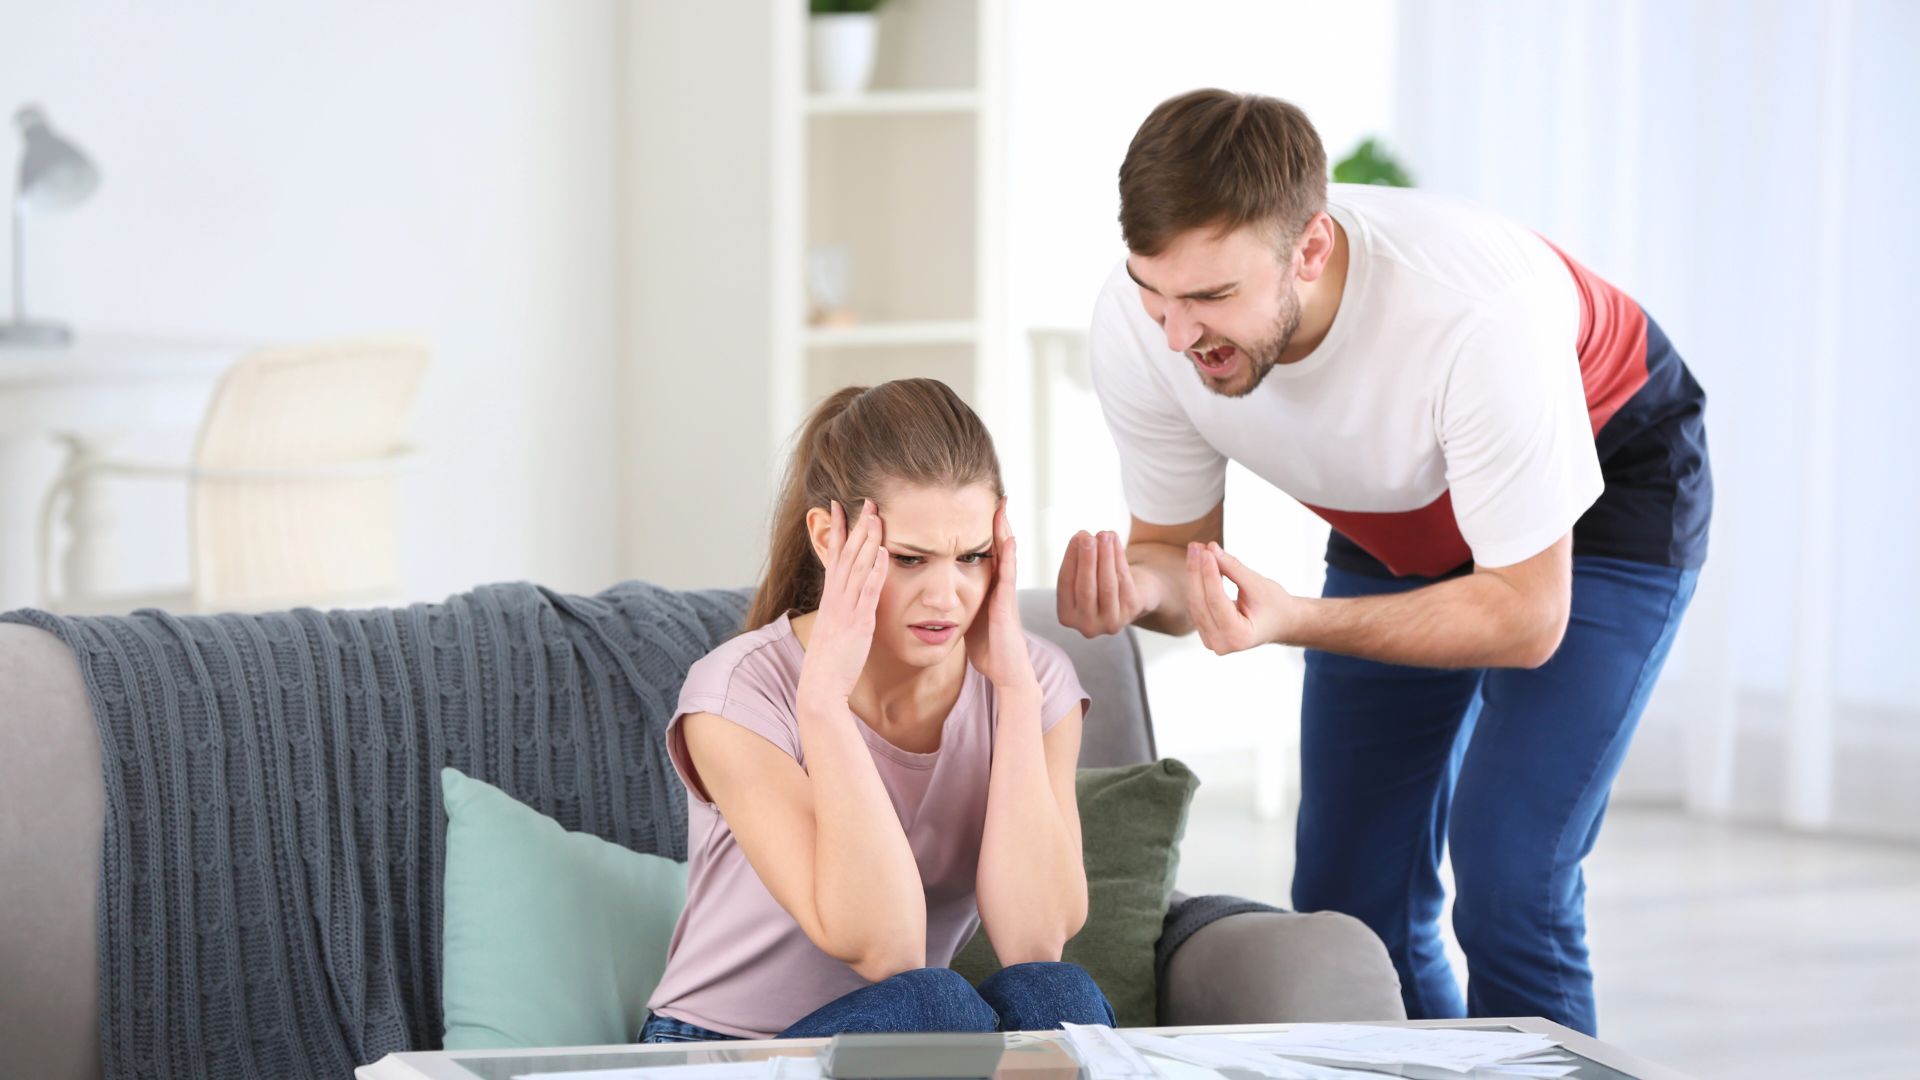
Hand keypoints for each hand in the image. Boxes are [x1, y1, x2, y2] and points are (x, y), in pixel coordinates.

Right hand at [798, 499, 889, 705]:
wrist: (819, 685)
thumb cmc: (829, 661)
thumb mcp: (834, 628)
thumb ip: (842, 610)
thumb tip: (849, 600)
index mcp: (831, 598)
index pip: (835, 555)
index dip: (838, 529)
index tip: (840, 505)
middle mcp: (836, 598)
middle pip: (847, 554)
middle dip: (857, 526)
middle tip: (868, 500)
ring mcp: (846, 609)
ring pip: (857, 567)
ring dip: (867, 540)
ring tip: (876, 515)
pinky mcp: (858, 623)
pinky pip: (868, 592)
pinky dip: (875, 571)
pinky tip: (883, 553)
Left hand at [967, 501, 1037, 691]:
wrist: (1005, 671)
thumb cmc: (986, 648)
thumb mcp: (966, 618)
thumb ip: (958, 602)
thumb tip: (937, 596)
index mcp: (987, 587)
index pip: (984, 551)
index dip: (980, 530)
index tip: (971, 506)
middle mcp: (999, 585)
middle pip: (997, 546)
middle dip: (995, 521)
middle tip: (992, 494)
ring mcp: (1006, 592)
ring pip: (1006, 554)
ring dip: (1004, 529)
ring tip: (1001, 505)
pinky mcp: (1007, 602)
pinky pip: (1009, 573)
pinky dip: (1009, 553)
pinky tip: (1008, 537)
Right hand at [1055, 528, 1153, 638]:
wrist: (1132, 596)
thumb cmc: (1099, 583)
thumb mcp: (1083, 577)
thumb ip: (1078, 562)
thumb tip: (1080, 537)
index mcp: (1067, 616)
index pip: (1066, 585)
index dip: (1071, 559)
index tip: (1075, 537)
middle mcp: (1087, 625)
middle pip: (1086, 588)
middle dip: (1086, 560)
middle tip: (1087, 537)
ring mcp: (1110, 622)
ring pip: (1107, 585)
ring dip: (1105, 557)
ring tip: (1104, 535)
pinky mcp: (1131, 612)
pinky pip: (1124, 581)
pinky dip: (1119, 558)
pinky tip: (1115, 541)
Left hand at [1187, 541, 1297, 654]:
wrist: (1282, 622)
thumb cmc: (1276, 606)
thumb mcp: (1258, 585)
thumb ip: (1234, 568)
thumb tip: (1211, 549)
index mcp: (1238, 637)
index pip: (1216, 600)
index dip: (1209, 573)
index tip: (1206, 550)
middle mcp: (1221, 644)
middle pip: (1200, 602)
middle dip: (1196, 571)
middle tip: (1196, 546)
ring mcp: (1211, 640)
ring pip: (1195, 602)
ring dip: (1194, 574)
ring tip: (1196, 549)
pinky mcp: (1206, 631)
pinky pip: (1197, 604)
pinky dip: (1198, 583)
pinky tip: (1198, 563)